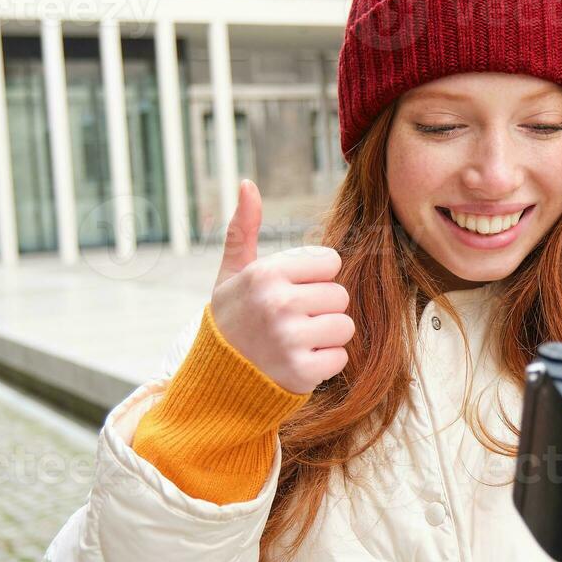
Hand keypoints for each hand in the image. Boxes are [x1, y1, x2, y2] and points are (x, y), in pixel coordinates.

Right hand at [211, 180, 354, 394]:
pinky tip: (299, 361)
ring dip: (326, 336)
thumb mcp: (232, 273)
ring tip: (298, 340)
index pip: (330, 262)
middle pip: (339, 294)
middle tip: (293, 320)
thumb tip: (247, 183)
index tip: (293, 291)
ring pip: (345, 326)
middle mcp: (278, 303)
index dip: (316, 277)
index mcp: (265, 273)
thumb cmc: (232, 319)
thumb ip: (244, 229)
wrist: (216, 377)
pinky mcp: (302, 371)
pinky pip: (340, 357)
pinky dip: (324, 362)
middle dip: (321, 308)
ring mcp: (290, 338)